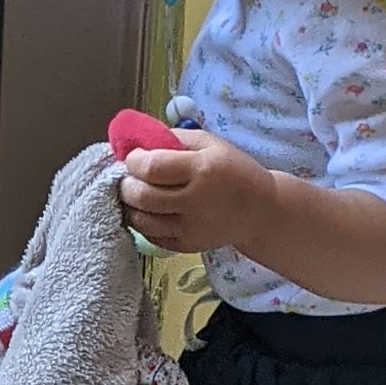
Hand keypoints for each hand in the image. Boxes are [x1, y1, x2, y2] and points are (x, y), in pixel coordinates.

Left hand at [120, 130, 271, 254]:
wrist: (259, 211)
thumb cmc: (232, 170)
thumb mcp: (209, 143)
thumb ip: (172, 138)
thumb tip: (135, 142)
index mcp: (202, 169)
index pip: (151, 168)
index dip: (133, 161)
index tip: (134, 157)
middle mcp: (195, 202)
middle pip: (141, 196)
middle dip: (125, 185)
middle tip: (128, 178)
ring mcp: (190, 228)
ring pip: (141, 220)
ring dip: (128, 206)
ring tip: (133, 194)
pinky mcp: (186, 246)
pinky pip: (150, 236)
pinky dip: (141, 222)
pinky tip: (147, 211)